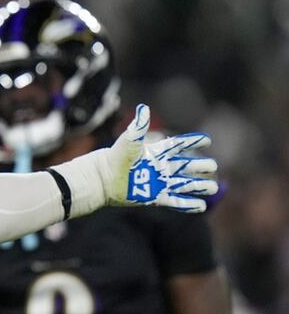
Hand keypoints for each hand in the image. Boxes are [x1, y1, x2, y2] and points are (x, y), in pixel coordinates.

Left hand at [54, 104, 218, 216]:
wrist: (102, 179)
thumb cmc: (114, 158)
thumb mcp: (128, 141)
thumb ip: (139, 126)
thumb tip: (143, 108)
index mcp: (155, 152)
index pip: (178, 145)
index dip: (192, 142)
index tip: (207, 140)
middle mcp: (159, 167)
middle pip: (185, 166)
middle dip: (200, 166)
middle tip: (212, 166)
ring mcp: (158, 183)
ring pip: (184, 184)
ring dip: (199, 186)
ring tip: (212, 187)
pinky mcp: (154, 197)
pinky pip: (175, 201)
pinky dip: (188, 204)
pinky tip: (201, 206)